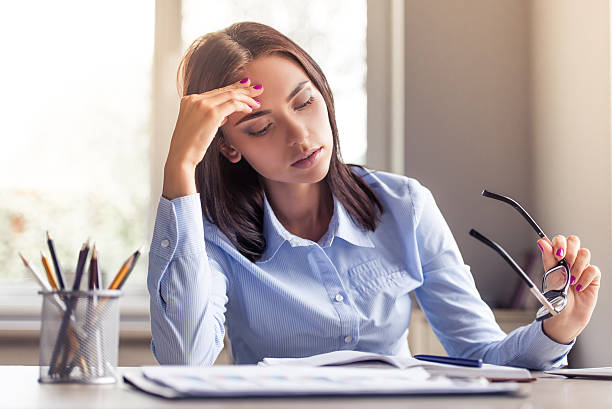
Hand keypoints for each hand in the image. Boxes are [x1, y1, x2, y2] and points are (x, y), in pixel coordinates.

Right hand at [162, 78, 263, 198]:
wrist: (181, 156)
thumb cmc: (189, 146)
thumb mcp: (197, 126)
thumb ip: (209, 117)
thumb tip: (225, 116)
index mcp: (189, 100)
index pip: (216, 91)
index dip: (232, 88)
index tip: (245, 88)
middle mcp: (195, 99)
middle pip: (224, 90)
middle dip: (243, 89)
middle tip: (258, 89)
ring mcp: (202, 104)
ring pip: (231, 95)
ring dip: (247, 97)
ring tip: (257, 102)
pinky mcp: (211, 113)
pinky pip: (233, 104)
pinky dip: (244, 106)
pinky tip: (250, 109)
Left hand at [539, 235, 600, 343]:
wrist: (565, 317)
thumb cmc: (555, 298)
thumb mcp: (550, 277)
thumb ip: (548, 259)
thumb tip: (542, 242)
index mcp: (556, 258)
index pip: (559, 240)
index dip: (559, 242)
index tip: (556, 254)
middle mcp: (570, 260)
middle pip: (574, 240)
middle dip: (569, 250)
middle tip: (565, 263)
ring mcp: (582, 268)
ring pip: (585, 253)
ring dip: (577, 267)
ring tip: (571, 281)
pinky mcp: (593, 278)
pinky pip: (593, 269)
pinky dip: (585, 278)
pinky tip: (579, 287)